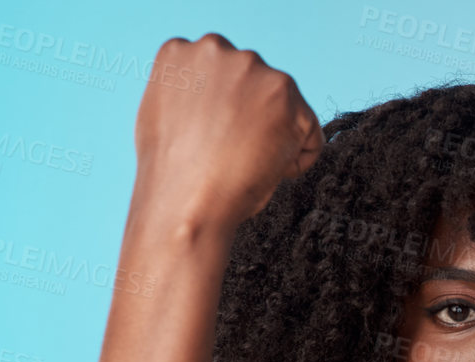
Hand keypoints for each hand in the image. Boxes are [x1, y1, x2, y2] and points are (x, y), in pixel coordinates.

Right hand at [133, 33, 323, 229]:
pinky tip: (266, 171)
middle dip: (254, 120)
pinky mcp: (286, 94)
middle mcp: (215, 48)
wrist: (187, 201)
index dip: (224, 116)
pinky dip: (297, 160)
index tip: (214, 141)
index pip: (221, 77)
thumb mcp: (163, 116)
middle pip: (256, 87)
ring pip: (285, 108)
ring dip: (276, 138)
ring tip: (245, 163)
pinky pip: (310, 134)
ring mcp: (252, 68)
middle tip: (232, 154)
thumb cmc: (173, 174)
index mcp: (180, 51)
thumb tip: (206, 96)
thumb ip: (188, 94)